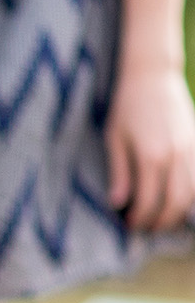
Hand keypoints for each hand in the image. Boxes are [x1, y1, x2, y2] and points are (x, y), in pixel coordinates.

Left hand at [106, 68, 194, 231]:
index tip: (129, 225)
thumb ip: (119, 173)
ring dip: (180, 212)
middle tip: (146, 228)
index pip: (148, 202)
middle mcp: (176, 156)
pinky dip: (192, 194)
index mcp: (151, 157)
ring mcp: (191, 150)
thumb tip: (117, 204)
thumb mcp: (115, 139)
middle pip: (175, 204)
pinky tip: (179, 200)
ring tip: (163, 218)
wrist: (153, 75)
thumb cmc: (127, 105)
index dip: (139, 219)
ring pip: (193, 194)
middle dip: (161, 222)